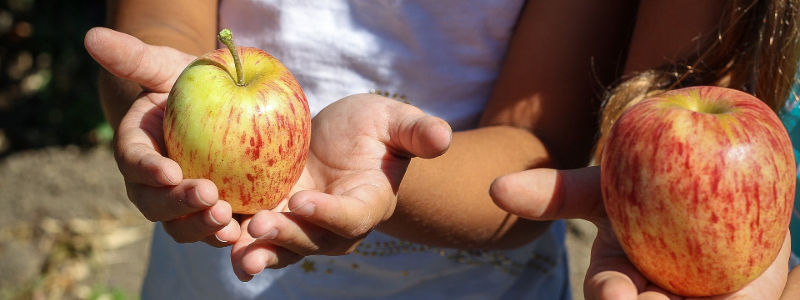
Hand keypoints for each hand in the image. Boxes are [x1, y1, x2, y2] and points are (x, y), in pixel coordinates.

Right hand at [84, 27, 241, 246]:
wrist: (216, 108)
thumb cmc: (187, 84)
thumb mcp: (166, 66)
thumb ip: (135, 57)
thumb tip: (93, 37)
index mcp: (136, 150)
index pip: (134, 162)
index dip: (148, 170)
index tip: (169, 171)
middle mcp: (152, 185)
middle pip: (155, 204)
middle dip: (178, 206)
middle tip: (209, 196)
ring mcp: (181, 205)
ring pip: (182, 227)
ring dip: (202, 228)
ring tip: (227, 221)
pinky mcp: (211, 214)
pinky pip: (214, 232)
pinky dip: (227, 239)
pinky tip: (247, 234)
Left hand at [232, 93, 452, 280]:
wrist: (342, 142)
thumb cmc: (374, 129)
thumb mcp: (395, 122)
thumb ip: (417, 131)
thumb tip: (443, 137)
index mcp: (368, 203)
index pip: (351, 217)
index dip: (329, 214)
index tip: (305, 201)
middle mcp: (336, 226)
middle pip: (313, 241)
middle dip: (287, 237)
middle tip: (260, 226)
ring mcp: (303, 226)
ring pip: (283, 248)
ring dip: (259, 251)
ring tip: (236, 252)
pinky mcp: (275, 218)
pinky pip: (258, 236)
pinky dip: (238, 239)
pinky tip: (216, 237)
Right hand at [490, 166, 790, 299]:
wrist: (734, 192)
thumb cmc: (658, 188)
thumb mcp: (607, 188)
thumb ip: (558, 192)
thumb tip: (494, 188)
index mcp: (619, 280)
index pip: (610, 293)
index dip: (611, 296)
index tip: (616, 293)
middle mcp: (650, 297)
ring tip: (691, 298)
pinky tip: (734, 296)